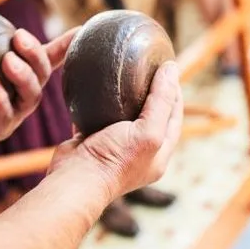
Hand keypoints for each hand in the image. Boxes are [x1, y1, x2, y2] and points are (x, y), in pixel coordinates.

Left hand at [0, 16, 78, 159]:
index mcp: (20, 74)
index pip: (47, 57)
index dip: (66, 45)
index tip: (81, 29)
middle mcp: (23, 94)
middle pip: (42, 74)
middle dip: (36, 54)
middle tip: (19, 37)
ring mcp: (14, 114)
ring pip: (31, 96)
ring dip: (22, 76)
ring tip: (7, 60)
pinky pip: (4, 115)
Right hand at [48, 61, 182, 199]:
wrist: (75, 180)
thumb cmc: (114, 160)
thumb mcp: (148, 131)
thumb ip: (161, 102)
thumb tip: (172, 69)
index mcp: (159, 153)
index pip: (174, 116)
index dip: (174, 92)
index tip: (168, 69)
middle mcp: (141, 151)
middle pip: (152, 115)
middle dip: (151, 91)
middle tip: (146, 67)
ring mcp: (116, 146)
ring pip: (125, 115)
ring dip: (126, 96)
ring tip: (124, 73)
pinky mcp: (94, 140)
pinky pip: (100, 117)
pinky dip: (100, 103)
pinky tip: (97, 86)